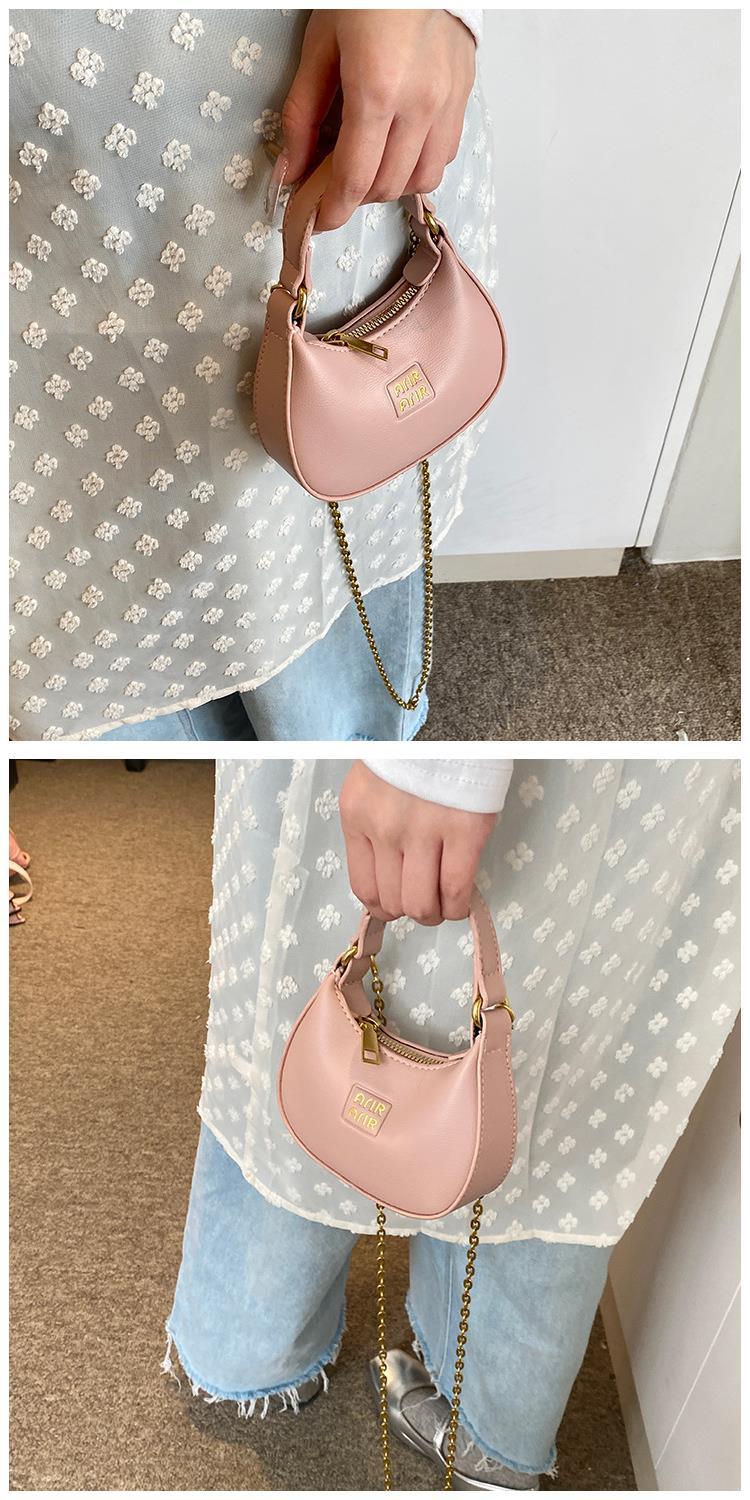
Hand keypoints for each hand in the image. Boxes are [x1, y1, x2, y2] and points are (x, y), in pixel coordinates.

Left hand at [279, 10, 475, 229]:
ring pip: (421, 179)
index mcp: (377, 91)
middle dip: (356, 197)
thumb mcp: (319, 47)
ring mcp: (447, 103)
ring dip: (389, 185)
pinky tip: (397, 148)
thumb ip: (303, 114)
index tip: (315, 221)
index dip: (332, 210)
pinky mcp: (464, 97)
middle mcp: (419, 105)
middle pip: (387, 186)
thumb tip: (290, 169)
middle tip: (332, 186)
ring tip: (367, 166)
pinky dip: (417, 165)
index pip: (356, 178)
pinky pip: (443, 155)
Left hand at [339, 762, 495, 925]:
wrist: (454, 715)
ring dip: (435, 913)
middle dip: (411, 911)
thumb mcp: (376, 782)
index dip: (385, 906)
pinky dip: (459, 905)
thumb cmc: (414, 750)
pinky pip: (457, 889)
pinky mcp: (463, 830)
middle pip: (393, 901)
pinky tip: (462, 900)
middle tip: (427, 901)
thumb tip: (389, 874)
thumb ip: (375, 823)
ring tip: (445, 903)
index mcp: (357, 814)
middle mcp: (383, 827)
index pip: (363, 886)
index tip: (399, 902)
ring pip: (422, 904)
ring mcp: (422, 831)